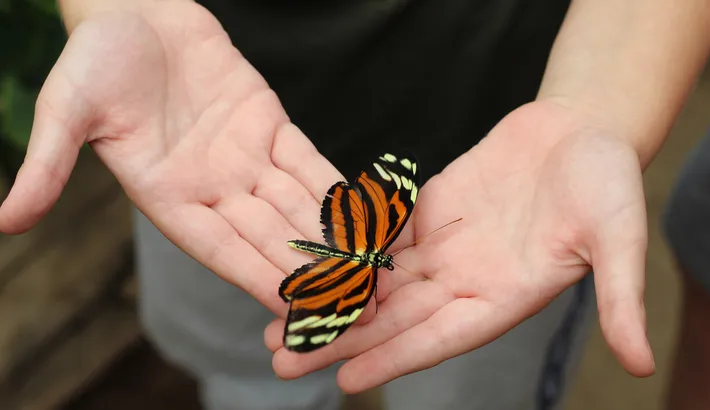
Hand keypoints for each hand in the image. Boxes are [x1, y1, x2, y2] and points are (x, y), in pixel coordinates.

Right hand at [0, 1, 339, 314]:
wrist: (136, 7)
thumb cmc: (97, 56)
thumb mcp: (67, 109)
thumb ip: (47, 164)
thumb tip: (3, 222)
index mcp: (168, 198)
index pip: (223, 250)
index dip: (260, 278)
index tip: (298, 309)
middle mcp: (212, 188)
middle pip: (269, 238)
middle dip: (311, 270)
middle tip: (353, 300)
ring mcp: (244, 159)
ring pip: (296, 207)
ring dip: (333, 238)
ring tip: (370, 267)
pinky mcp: (270, 127)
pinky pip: (308, 163)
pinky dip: (334, 188)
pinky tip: (363, 213)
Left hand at [264, 101, 655, 391]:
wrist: (583, 128)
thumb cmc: (607, 181)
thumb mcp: (618, 237)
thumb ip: (620, 297)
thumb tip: (641, 365)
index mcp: (502, 297)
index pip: (440, 338)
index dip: (394, 358)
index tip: (345, 378)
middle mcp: (465, 280)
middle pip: (392, 318)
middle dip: (340, 338)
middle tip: (283, 361)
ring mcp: (443, 249)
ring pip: (376, 281)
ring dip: (330, 298)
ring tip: (278, 320)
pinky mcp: (427, 214)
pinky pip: (380, 236)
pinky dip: (344, 249)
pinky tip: (307, 260)